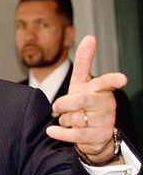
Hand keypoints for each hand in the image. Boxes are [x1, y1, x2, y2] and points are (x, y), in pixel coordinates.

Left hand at [46, 35, 125, 163]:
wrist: (92, 133)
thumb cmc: (85, 103)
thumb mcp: (82, 82)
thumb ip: (84, 61)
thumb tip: (89, 38)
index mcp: (100, 89)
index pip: (106, 82)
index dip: (113, 80)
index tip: (122, 79)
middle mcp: (105, 104)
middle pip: (80, 100)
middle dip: (64, 103)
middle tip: (58, 106)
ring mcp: (104, 121)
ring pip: (74, 118)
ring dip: (64, 119)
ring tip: (68, 120)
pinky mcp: (98, 136)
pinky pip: (74, 134)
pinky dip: (60, 133)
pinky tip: (52, 131)